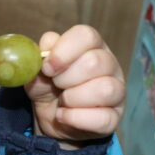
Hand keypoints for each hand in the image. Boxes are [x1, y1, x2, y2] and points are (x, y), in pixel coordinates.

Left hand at [25, 25, 124, 144]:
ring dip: (72, 98)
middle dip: (66, 77)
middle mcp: (109, 65)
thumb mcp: (38, 70)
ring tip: (62, 101)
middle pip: (95, 62)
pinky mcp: (114, 117)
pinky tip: (63, 116)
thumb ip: (41, 55)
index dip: (63, 50)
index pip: (86, 36)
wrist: (52, 118)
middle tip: (55, 84)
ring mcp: (116, 92)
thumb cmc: (48, 87)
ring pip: (104, 89)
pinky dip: (75, 118)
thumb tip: (49, 41)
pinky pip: (103, 118)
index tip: (47, 67)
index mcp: (91, 46)